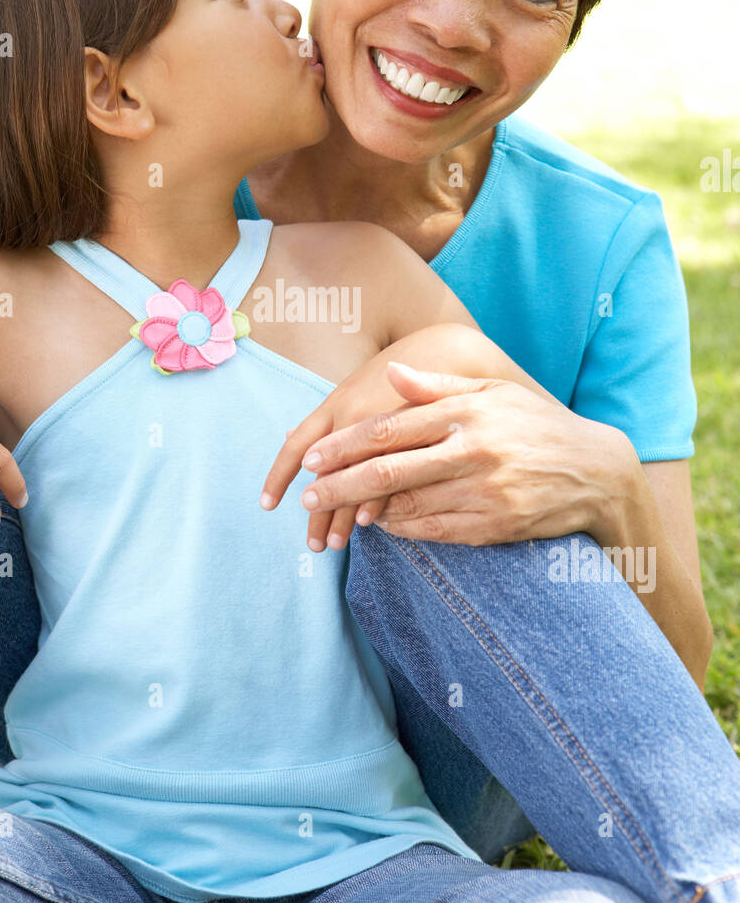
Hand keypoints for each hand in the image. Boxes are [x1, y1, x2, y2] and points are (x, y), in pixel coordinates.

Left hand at [262, 359, 632, 550]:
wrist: (595, 471)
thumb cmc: (533, 425)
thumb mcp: (491, 392)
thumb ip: (437, 387)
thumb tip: (391, 370)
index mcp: (466, 412)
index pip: (390, 429)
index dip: (345, 446)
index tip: (312, 459)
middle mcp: (472, 450)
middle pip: (388, 471)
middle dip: (340, 485)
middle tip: (308, 496)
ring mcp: (484, 491)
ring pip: (407, 505)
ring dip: (366, 512)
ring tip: (337, 514)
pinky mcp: (495, 525)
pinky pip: (434, 531)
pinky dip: (403, 530)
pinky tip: (383, 527)